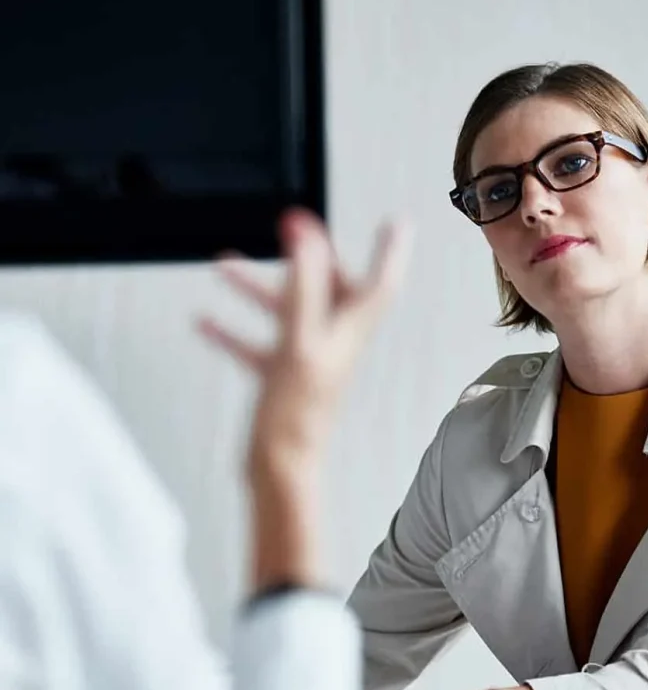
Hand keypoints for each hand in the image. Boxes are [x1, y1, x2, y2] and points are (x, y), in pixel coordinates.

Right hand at [200, 208, 407, 477]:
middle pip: (329, 288)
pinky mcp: (282, 377)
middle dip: (308, 258)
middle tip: (293, 229)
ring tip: (225, 265)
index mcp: (348, 330)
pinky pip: (258, 343)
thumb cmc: (296, 415)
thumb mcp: (299, 341)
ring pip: (287, 311)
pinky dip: (235, 329)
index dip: (389, 250)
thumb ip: (303, 289)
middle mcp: (333, 341)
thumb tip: (308, 238)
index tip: (398, 222)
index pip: (379, 280)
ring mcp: (307, 358)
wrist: (279, 467)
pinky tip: (207, 321)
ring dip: (258, 287)